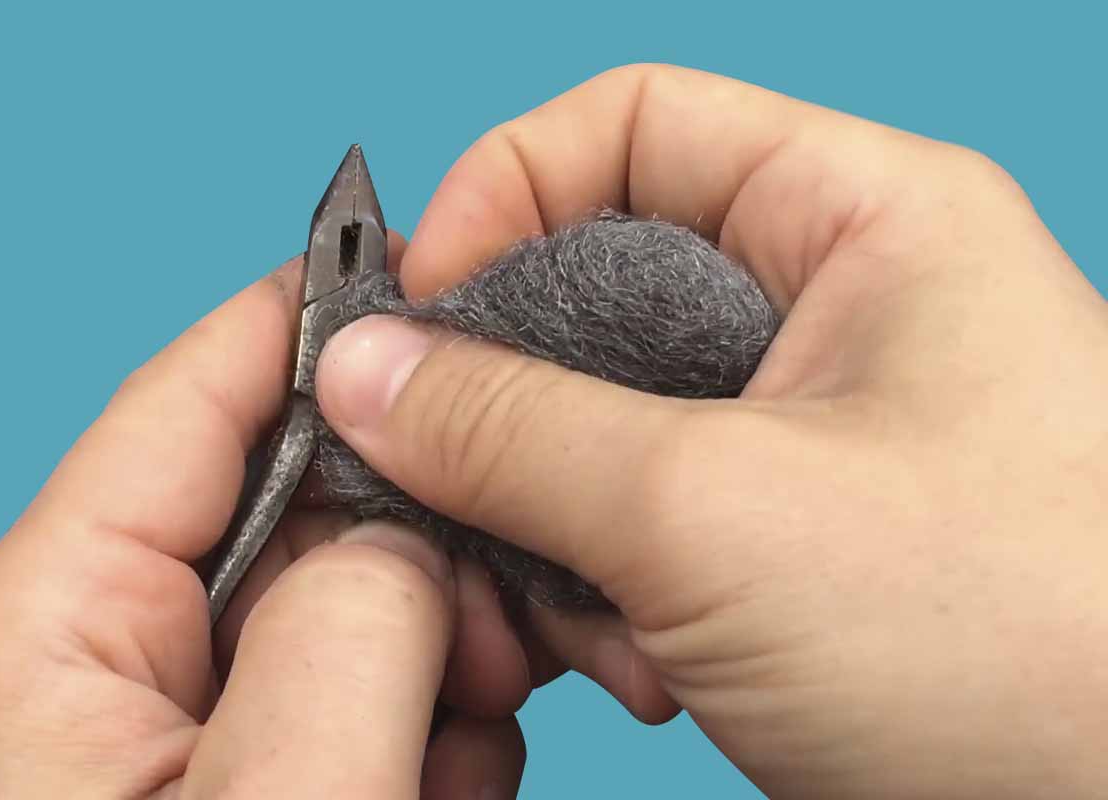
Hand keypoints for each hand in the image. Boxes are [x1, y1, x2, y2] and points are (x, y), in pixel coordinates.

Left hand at [0, 250, 527, 797]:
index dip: (306, 320)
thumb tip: (410, 536)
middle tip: (499, 617)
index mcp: (51, 633)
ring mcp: (186, 725)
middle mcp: (107, 660)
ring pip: (348, 599)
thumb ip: (351, 630)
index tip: (417, 265)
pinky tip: (444, 782)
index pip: (185, 401)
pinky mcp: (251, 777)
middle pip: (291, 502)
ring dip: (442, 651)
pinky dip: (433, 723)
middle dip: (415, 540)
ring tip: (468, 736)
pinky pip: (362, 689)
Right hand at [314, 64, 1107, 797]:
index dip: (501, 195)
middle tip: (458, 494)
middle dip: (510, 407)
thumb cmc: (1034, 653)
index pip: (632, 127)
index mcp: (860, 221)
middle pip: (594, 285)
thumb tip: (369, 372)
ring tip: (600, 628)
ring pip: (597, 424)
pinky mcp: (783, 537)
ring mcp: (805, 432)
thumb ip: (513, 430)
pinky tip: (647, 669)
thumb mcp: (720, 514)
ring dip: (554, 529)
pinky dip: (606, 594)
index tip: (417, 311)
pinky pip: (635, 521)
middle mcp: (831, 312)